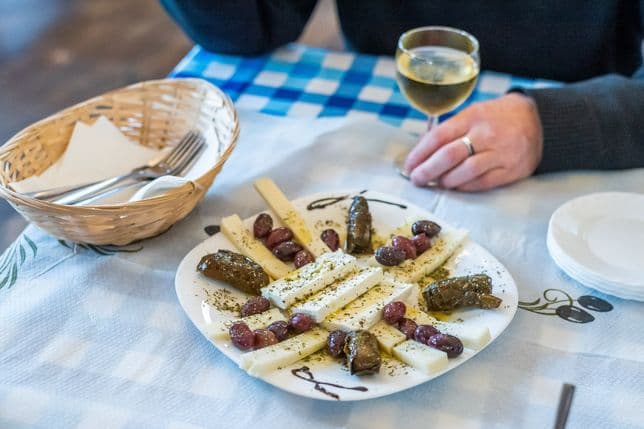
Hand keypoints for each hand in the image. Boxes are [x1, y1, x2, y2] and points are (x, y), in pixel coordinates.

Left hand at [404, 93, 543, 190]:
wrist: (537, 120)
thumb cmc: (496, 118)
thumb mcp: (473, 114)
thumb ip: (449, 131)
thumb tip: (421, 153)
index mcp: (472, 117)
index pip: (438, 136)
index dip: (419, 153)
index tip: (409, 164)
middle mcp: (486, 134)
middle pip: (448, 156)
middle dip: (427, 170)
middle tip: (416, 179)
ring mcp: (500, 152)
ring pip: (465, 172)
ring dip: (445, 181)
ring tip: (436, 183)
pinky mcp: (511, 170)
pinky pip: (482, 183)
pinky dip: (464, 187)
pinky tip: (454, 187)